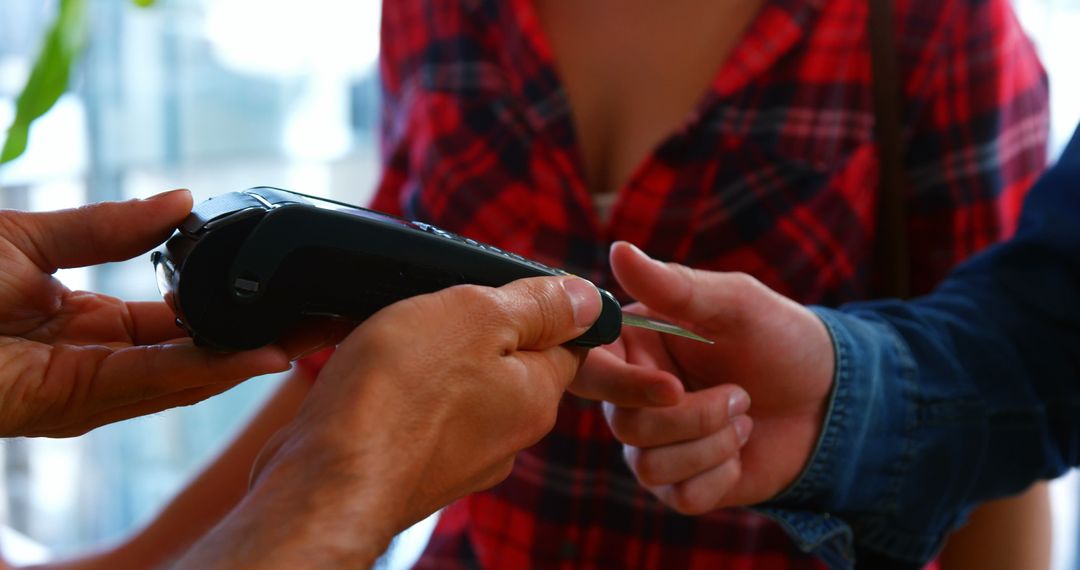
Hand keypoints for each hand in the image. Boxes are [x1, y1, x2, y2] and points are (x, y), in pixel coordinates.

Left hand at [0, 190, 292, 436]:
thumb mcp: (32, 239)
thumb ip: (108, 228)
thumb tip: (181, 201)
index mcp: (90, 324)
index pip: (183, 323)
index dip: (236, 309)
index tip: (288, 294)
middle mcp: (99, 363)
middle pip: (202, 357)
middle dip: (268, 341)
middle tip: (326, 322)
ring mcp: (88, 389)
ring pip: (190, 376)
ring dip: (254, 360)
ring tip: (310, 340)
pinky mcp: (72, 400)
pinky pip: (153, 380)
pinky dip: (209, 368)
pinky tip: (256, 356)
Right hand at [178, 275, 602, 568]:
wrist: (321, 484)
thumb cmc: (395, 396)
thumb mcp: (474, 318)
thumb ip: (535, 306)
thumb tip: (585, 300)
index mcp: (536, 397)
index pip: (567, 342)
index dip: (538, 305)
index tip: (496, 290)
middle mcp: (508, 437)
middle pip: (509, 362)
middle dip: (475, 330)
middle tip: (432, 311)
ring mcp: (459, 460)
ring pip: (458, 387)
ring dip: (430, 359)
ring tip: (392, 345)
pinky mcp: (413, 471)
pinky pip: (418, 414)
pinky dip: (399, 392)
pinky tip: (370, 381)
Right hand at [571, 242, 833, 513]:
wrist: (830, 400)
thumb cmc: (780, 338)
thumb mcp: (736, 303)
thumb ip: (675, 285)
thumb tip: (618, 250)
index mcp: (634, 346)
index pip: (588, 370)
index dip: (621, 385)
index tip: (673, 386)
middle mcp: (632, 395)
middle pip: (624, 424)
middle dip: (694, 416)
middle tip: (742, 394)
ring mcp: (653, 443)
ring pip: (649, 465)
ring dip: (712, 444)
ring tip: (746, 416)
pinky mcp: (680, 483)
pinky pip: (680, 496)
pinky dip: (721, 474)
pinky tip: (742, 448)